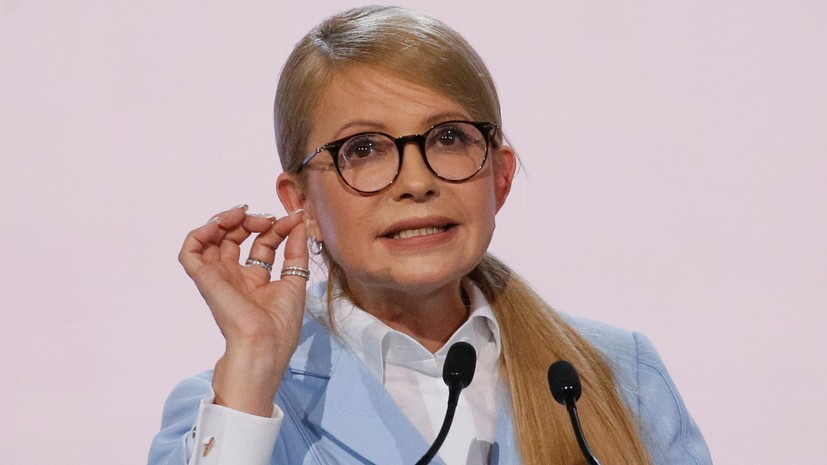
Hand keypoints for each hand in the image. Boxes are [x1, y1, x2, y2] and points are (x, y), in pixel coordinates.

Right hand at [178, 205, 308, 415]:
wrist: (263, 346)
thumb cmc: (280, 325)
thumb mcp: (296, 280)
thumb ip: (296, 250)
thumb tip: (298, 223)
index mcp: (256, 280)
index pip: (262, 244)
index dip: (275, 228)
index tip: (291, 219)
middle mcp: (235, 277)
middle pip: (236, 238)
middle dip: (250, 221)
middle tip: (265, 218)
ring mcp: (218, 277)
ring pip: (211, 239)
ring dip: (225, 220)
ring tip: (241, 214)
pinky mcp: (204, 279)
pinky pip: (190, 251)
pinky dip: (200, 233)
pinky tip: (220, 225)